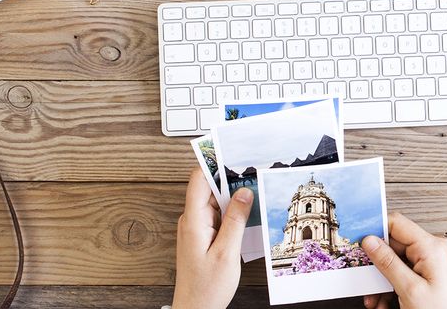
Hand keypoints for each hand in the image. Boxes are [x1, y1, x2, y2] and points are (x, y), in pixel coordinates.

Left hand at [173, 169, 252, 308]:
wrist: (196, 308)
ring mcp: (196, 227)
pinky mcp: (203, 235)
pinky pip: (217, 215)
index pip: (199, 179)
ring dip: (233, 198)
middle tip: (254, 174)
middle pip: (209, 188)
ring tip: (255, 194)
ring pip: (215, 201)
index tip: (232, 154)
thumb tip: (244, 193)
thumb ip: (235, 220)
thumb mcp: (227, 252)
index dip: (214, 163)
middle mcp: (191, 220)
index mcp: (193, 220)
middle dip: (230, 179)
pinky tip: (247, 216)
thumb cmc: (207, 286)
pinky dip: (232, 212)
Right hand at [360, 213, 446, 308]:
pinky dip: (392, 285)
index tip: (357, 240)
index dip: (375, 230)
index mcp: (433, 247)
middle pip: (394, 246)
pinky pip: (405, 271)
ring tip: (377, 300)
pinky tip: (386, 301)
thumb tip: (370, 241)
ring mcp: (433, 260)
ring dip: (382, 280)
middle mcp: (435, 249)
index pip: (397, 224)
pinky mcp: (431, 271)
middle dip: (377, 266)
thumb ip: (388, 263)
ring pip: (396, 261)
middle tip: (366, 282)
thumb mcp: (409, 289)